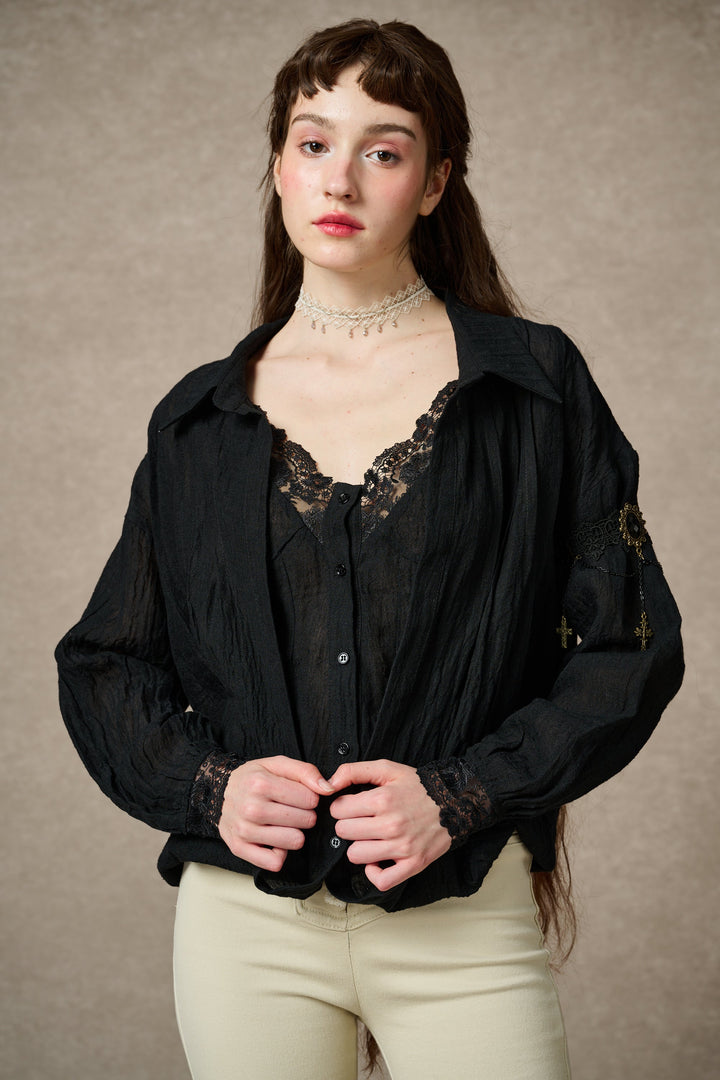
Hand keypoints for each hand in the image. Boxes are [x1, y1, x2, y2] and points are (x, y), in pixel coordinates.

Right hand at [218, 756, 333, 872]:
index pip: (310, 799)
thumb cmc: (253, 778)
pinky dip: (279, 853)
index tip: (299, 796)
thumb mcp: (277, 764)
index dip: (310, 798)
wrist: (219, 792)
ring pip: (294, 841)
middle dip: (304, 815)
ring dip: (294, 834)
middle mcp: (251, 808)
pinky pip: (275, 862)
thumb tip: (328, 789)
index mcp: (260, 783)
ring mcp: (244, 830)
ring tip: (284, 824)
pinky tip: (274, 840)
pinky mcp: (239, 849)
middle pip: (305, 820)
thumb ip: (306, 772)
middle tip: (291, 810)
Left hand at [328, 759, 450, 891]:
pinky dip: (374, 873)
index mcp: (382, 799)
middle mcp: (391, 824)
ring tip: (370, 838)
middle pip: (343, 832)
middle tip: (362, 821)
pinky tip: (376, 860)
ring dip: (359, 846)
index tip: (353, 806)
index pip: (338, 810)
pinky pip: (381, 881)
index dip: (342, 806)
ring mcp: (402, 847)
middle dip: (349, 825)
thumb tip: (328, 783)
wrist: (455, 802)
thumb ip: (354, 770)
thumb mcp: (387, 768)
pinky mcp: (413, 864)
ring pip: (355, 855)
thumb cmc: (418, 786)